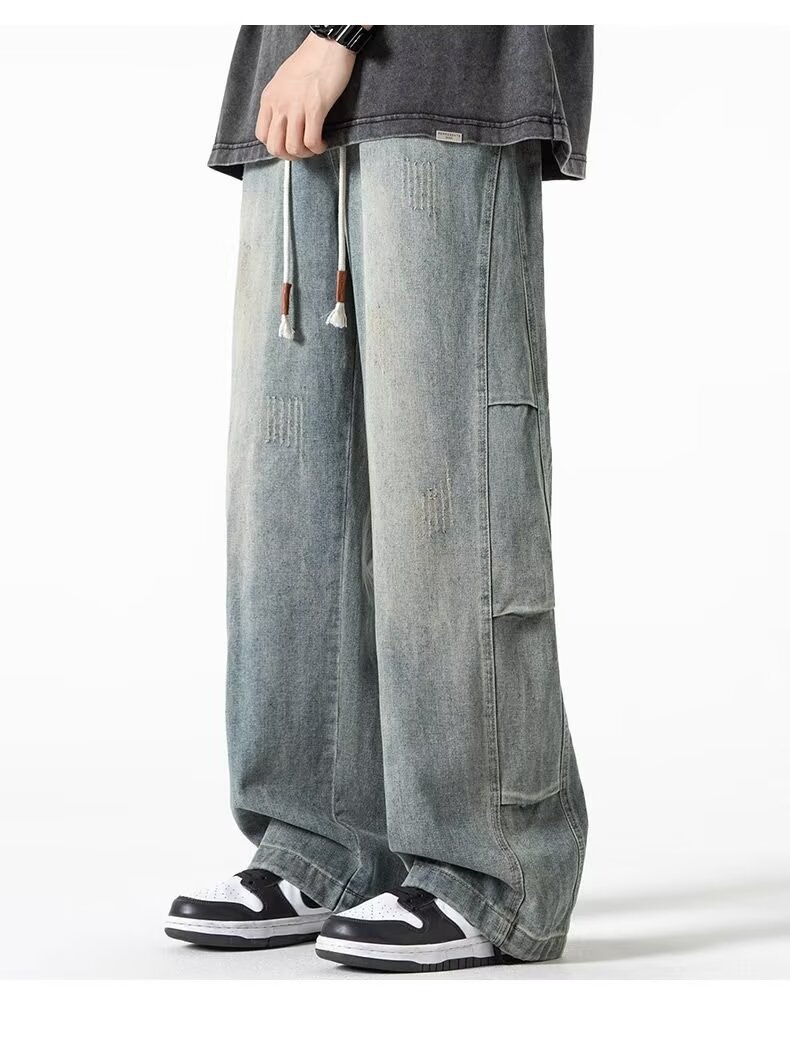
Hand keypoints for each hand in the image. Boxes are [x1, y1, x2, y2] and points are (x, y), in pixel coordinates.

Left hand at [255, 33, 356, 158]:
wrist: (328, 44)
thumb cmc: (311, 59)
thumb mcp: (284, 81)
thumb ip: (280, 101)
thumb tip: (285, 121)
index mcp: (269, 98)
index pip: (262, 135)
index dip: (277, 146)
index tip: (289, 144)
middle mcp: (279, 104)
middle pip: (275, 147)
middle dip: (290, 156)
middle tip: (302, 151)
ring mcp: (296, 106)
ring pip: (293, 148)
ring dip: (306, 154)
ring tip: (315, 147)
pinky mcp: (315, 108)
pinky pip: (311, 141)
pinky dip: (318, 148)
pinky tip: (323, 143)